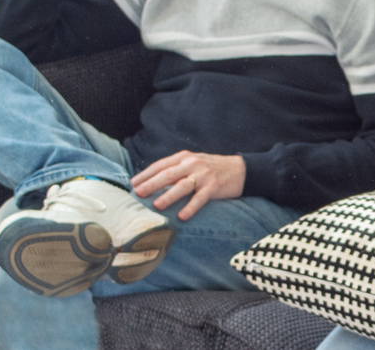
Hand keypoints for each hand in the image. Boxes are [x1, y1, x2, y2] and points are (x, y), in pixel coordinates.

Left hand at [130, 151, 244, 220]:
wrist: (241, 169)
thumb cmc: (211, 169)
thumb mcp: (192, 163)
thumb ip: (175, 170)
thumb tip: (152, 183)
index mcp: (184, 158)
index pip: (161, 165)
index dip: (146, 174)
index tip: (133, 184)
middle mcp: (192, 164)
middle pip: (168, 174)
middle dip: (151, 184)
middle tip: (138, 193)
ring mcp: (203, 175)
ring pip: (182, 185)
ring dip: (168, 196)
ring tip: (157, 205)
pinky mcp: (214, 187)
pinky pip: (200, 198)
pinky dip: (190, 207)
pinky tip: (182, 216)